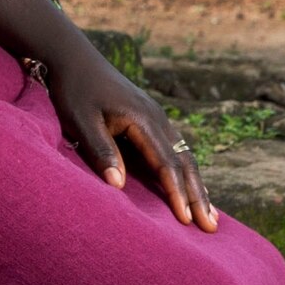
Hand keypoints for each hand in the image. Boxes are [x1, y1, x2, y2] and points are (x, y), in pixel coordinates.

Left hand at [43, 52, 215, 229]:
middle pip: (184, 162)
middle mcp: (157, 118)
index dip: (176, 193)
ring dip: (197, 185)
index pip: (165, 163)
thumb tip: (118, 185)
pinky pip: (175, 149)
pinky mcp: (151, 118)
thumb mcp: (81, 121)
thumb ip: (101, 150)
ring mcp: (157, 117)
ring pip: (184, 156)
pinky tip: (190, 187)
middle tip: (210, 227)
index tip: (185, 220)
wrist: (74, 57)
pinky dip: (186, 171)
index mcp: (142, 119)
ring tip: (210, 215)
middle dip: (198, 195)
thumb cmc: (74, 90)